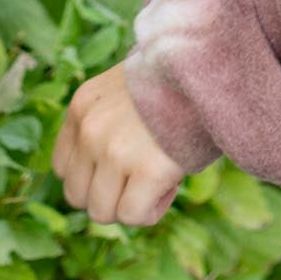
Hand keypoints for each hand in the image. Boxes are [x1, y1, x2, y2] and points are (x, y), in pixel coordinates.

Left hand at [53, 59, 187, 226]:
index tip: (125, 164)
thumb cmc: (182, 80)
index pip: (63, 167)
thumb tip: (105, 174)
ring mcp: (114, 150)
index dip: (94, 175)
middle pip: (78, 196)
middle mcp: (90, 128)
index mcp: (83, 105)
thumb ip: (108, 122)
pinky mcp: (147, 169)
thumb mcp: (130, 91)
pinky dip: (152, 209)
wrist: (217, 65)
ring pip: (103, 212)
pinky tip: (170, 183)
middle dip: (111, 194)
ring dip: (131, 204)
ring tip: (160, 176)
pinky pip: (134, 215)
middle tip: (144, 173)